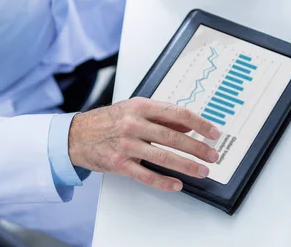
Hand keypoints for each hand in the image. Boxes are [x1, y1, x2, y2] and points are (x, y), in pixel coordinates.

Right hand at [69, 97, 219, 191]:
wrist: (77, 134)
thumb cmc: (108, 120)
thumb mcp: (134, 109)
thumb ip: (161, 115)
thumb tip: (188, 123)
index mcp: (140, 106)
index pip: (177, 113)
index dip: (199, 123)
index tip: (213, 132)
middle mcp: (134, 123)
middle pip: (173, 136)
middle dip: (197, 147)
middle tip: (213, 155)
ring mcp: (126, 144)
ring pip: (163, 156)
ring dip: (186, 165)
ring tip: (202, 171)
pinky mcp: (119, 163)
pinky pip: (145, 175)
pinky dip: (163, 181)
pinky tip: (177, 184)